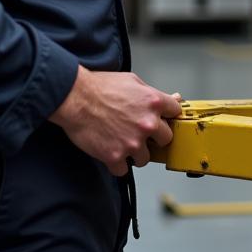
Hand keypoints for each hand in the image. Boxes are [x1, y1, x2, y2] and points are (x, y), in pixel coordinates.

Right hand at [50, 66, 182, 175]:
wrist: (75, 98)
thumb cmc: (100, 87)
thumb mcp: (133, 81)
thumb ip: (154, 93)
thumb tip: (173, 98)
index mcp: (153, 102)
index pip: (175, 113)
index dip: (168, 116)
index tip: (163, 119)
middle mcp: (147, 124)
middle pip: (166, 139)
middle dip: (155, 137)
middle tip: (141, 133)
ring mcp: (132, 142)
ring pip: (145, 158)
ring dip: (136, 153)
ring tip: (122, 142)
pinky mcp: (115, 156)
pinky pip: (123, 169)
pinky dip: (117, 163)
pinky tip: (110, 151)